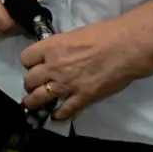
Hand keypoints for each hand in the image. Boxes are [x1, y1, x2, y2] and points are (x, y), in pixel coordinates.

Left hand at [20, 18, 150, 121]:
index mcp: (51, 47)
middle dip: (30, 82)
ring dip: (34, 102)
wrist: (126, 48)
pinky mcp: (83, 97)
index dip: (29, 62)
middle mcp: (54, 67)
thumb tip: (58, 54)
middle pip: (30, 79)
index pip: (25, 58)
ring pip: (40, 97)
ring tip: (32, 104)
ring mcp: (67, 84)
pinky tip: (56, 116)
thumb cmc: (104, 34)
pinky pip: (65, 110)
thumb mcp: (73, 35)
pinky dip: (59, 115)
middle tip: (35, 84)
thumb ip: (60, 47)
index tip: (34, 64)